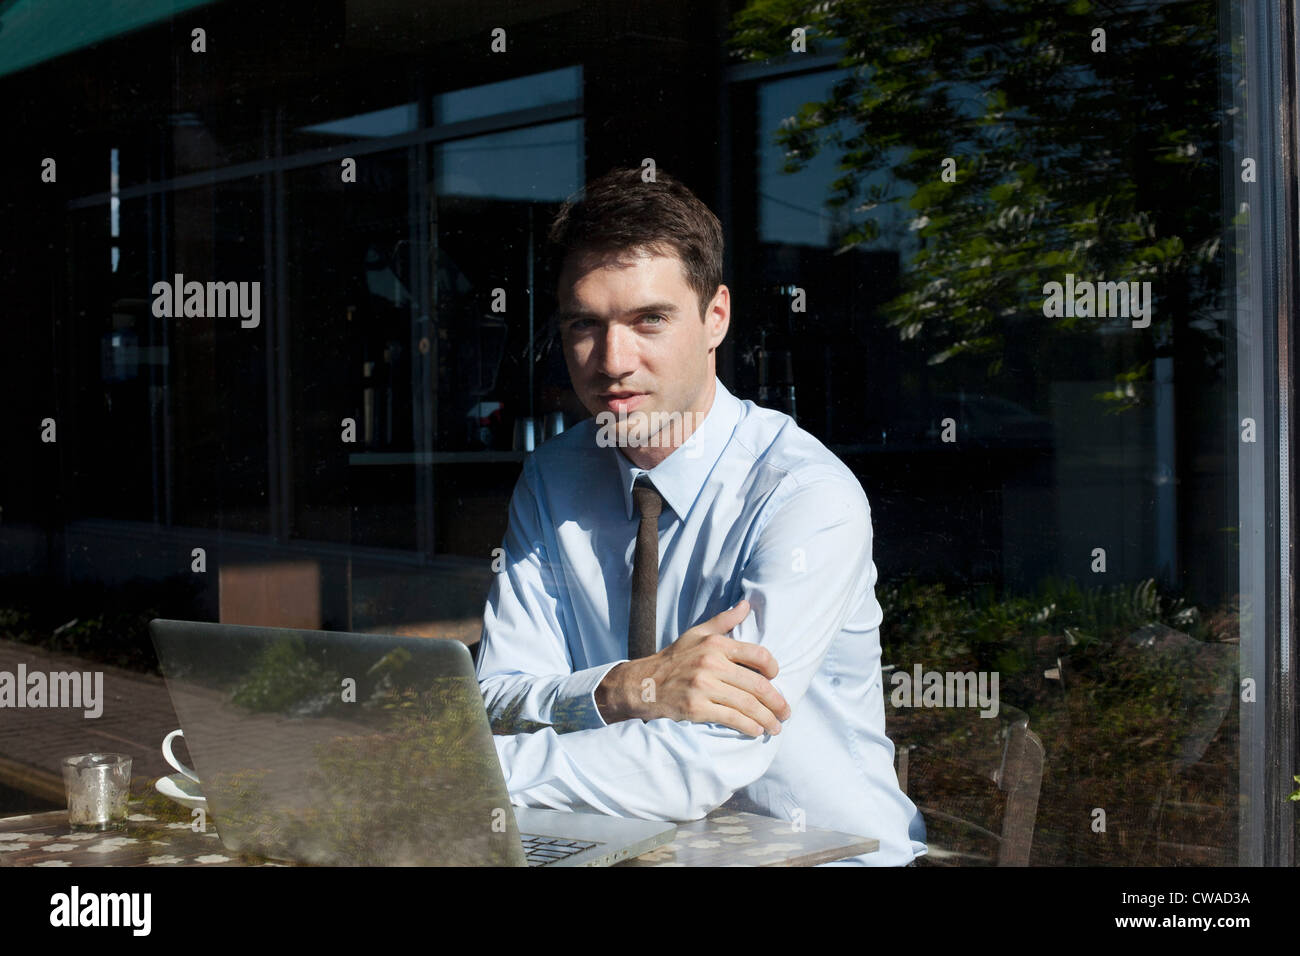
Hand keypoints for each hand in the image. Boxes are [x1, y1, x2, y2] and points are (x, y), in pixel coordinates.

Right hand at [594, 599, 790, 735]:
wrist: (642, 684)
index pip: (758, 654)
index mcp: (716, 644)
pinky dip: (748, 726)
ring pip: (747, 704)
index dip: (773, 668)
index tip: (776, 678)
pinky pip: (731, 718)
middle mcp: (711, 664)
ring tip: (776, 726)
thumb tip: (746, 605)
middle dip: (776, 702)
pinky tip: (756, 731)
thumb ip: (723, 621)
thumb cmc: (673, 659)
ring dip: (766, 718)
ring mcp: (703, 687)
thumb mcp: (696, 634)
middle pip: (757, 684)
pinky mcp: (696, 708)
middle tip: (786, 712)